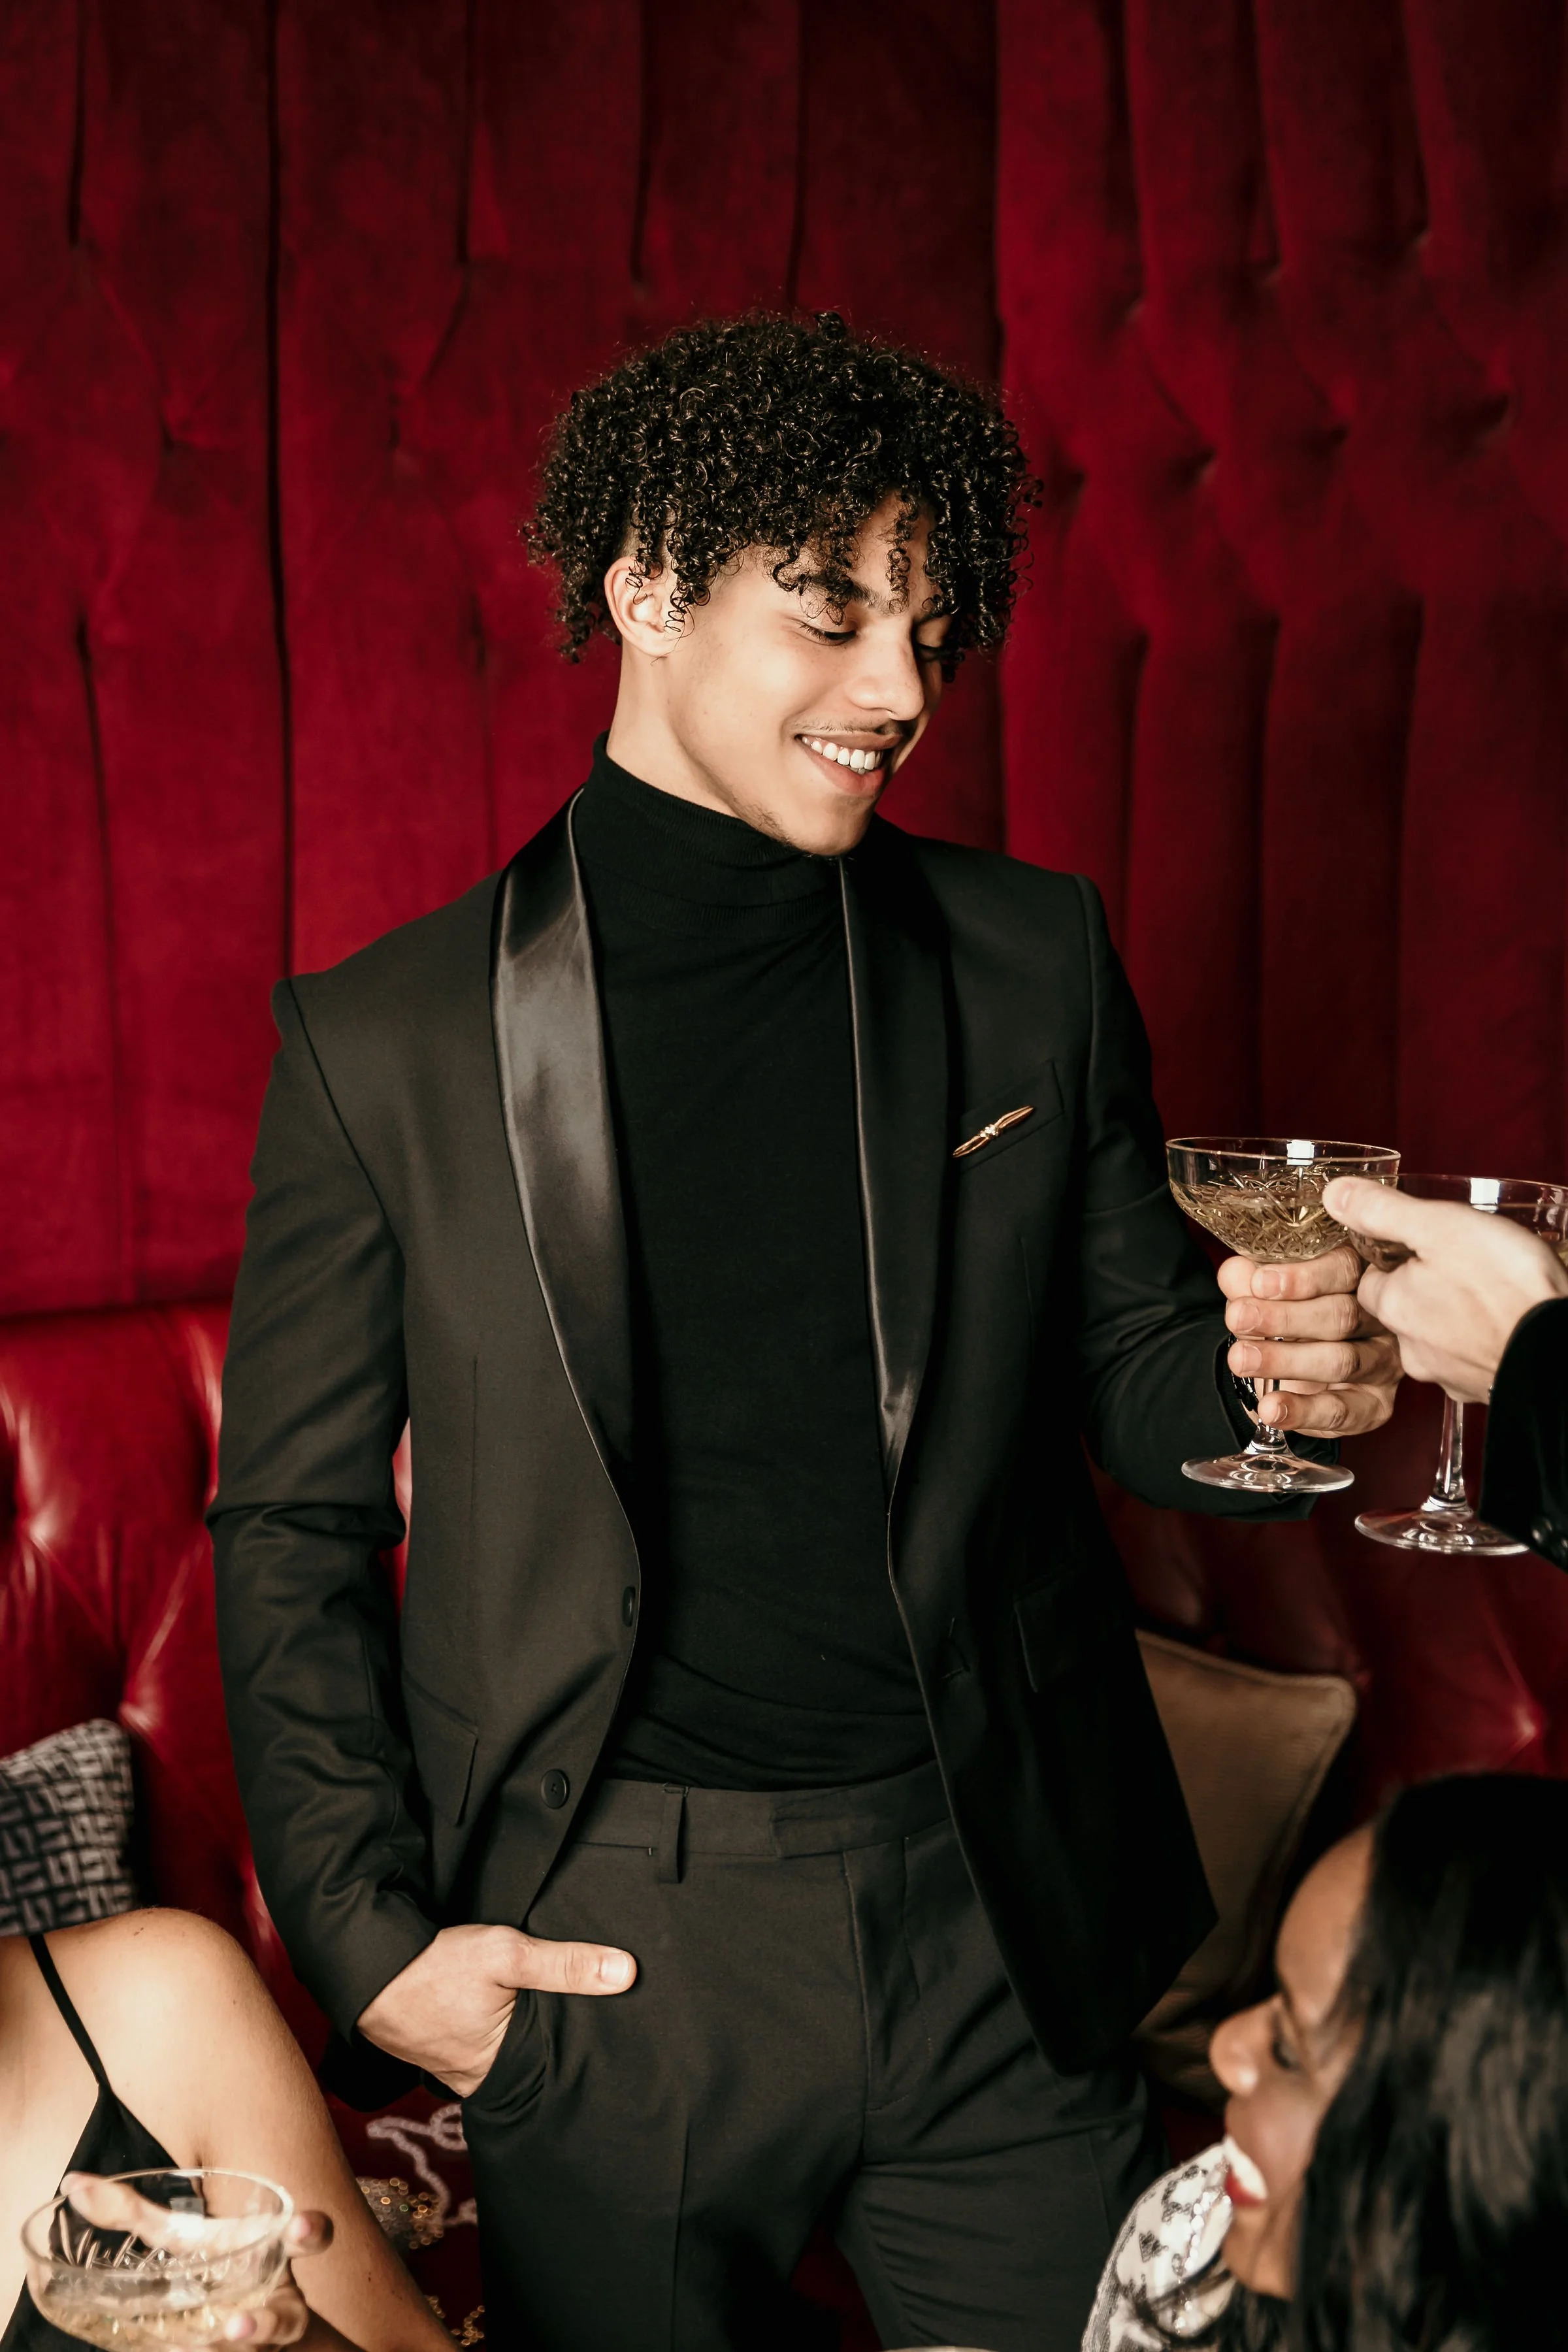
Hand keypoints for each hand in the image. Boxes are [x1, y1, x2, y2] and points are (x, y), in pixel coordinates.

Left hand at [57, 2179, 333, 2344]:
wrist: (249, 2325)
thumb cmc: (215, 2270)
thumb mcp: (183, 2240)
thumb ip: (135, 2214)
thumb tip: (73, 2184)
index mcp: (269, 2257)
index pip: (308, 2239)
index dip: (311, 2233)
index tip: (301, 2227)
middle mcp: (275, 2305)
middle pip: (286, 2319)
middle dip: (265, 2324)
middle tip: (235, 2324)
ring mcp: (261, 2342)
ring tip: (215, 2345)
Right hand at [356, 1921, 635, 2095]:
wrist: (368, 1966)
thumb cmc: (434, 1967)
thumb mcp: (506, 1954)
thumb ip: (565, 1965)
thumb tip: (627, 1973)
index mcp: (500, 2072)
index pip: (557, 2068)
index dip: (584, 2051)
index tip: (618, 2036)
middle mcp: (479, 2080)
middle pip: (533, 2063)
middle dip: (557, 2044)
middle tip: (597, 2022)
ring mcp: (457, 2067)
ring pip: (508, 2054)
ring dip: (525, 2035)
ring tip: (560, 2013)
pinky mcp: (443, 2048)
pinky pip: (483, 2045)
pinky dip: (499, 2029)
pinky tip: (511, 2009)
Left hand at [1217, 1242, 1401, 1436]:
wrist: (1293, 1373)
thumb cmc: (1287, 1319)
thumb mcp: (1264, 1295)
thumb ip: (1249, 1282)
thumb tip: (1235, 1273)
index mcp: (1361, 1278)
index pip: (1345, 1269)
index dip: (1304, 1277)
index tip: (1260, 1283)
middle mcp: (1381, 1318)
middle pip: (1343, 1315)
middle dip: (1285, 1318)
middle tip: (1238, 1318)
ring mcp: (1383, 1362)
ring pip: (1342, 1361)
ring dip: (1285, 1361)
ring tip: (1241, 1359)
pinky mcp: (1375, 1404)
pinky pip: (1342, 1410)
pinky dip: (1302, 1411)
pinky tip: (1269, 1407)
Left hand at [1324, 1176, 1567, 1400]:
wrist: (1559, 1350)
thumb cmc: (1507, 1286)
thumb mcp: (1440, 1227)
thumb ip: (1384, 1211)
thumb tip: (1334, 1194)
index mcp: (1395, 1306)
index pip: (1371, 1281)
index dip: (1393, 1260)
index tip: (1418, 1245)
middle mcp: (1413, 1350)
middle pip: (1404, 1311)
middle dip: (1425, 1290)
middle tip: (1460, 1266)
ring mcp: (1450, 1374)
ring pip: (1438, 1339)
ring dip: (1455, 1318)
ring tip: (1486, 1293)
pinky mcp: (1483, 1389)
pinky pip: (1472, 1360)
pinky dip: (1483, 1343)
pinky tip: (1503, 1324)